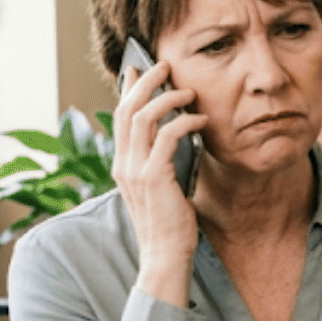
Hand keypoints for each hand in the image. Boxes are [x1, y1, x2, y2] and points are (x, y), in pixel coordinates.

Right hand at [113, 59, 206, 308]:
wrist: (165, 254)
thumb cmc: (170, 221)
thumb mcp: (162, 185)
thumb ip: (161, 161)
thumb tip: (177, 134)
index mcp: (122, 164)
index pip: (120, 117)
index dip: (128, 89)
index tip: (139, 68)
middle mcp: (123, 163)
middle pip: (127, 109)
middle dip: (146, 82)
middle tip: (165, 66)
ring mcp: (135, 170)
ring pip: (143, 117)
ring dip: (167, 98)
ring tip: (188, 91)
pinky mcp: (153, 177)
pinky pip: (168, 137)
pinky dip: (184, 122)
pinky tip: (201, 121)